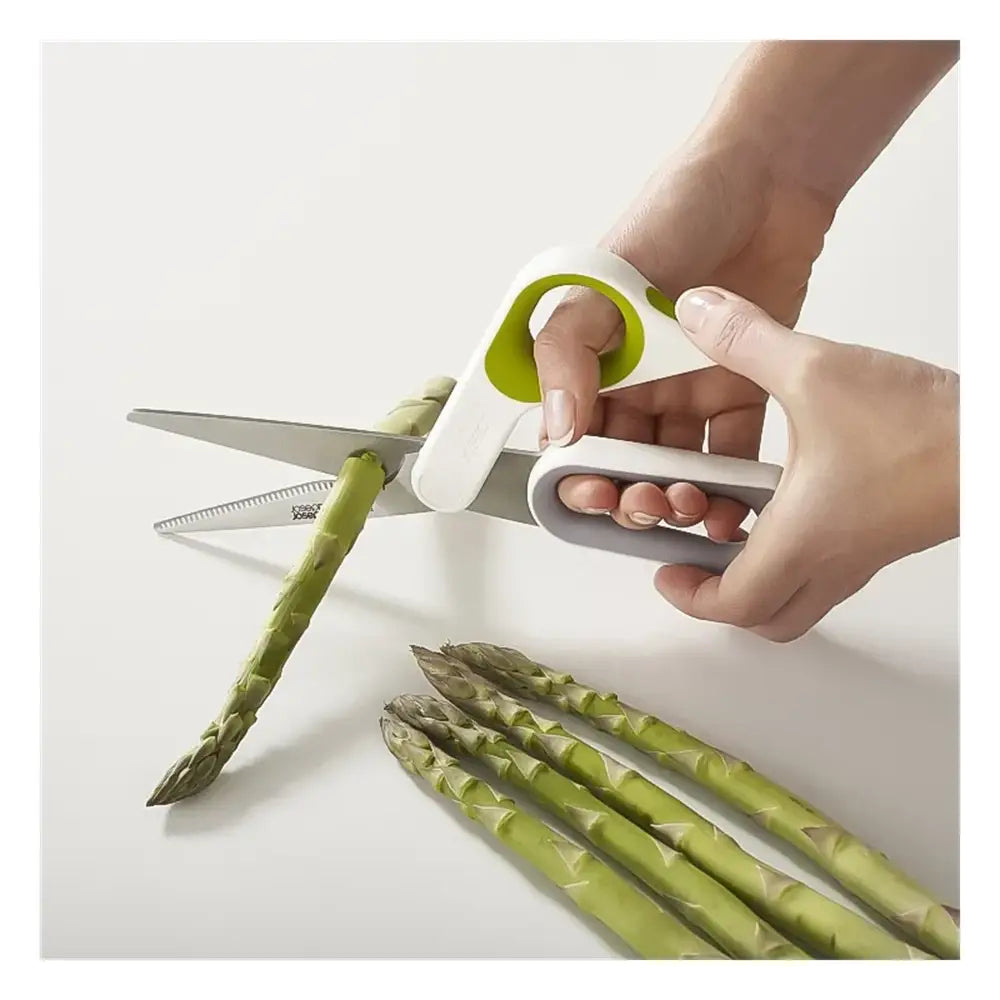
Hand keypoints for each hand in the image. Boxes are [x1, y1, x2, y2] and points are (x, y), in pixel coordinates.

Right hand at [534, 135, 834, 540]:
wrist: (766, 179)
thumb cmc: (675, 214)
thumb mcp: (601, 279)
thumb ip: (567, 351)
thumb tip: (557, 428)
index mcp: (595, 361)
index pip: (575, 436)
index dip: (580, 473)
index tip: (596, 493)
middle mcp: (638, 382)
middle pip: (626, 461)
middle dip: (633, 493)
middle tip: (650, 505)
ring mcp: (689, 388)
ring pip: (679, 464)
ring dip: (682, 494)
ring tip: (695, 506)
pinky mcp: (743, 387)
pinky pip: (734, 449)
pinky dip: (733, 480)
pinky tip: (734, 501)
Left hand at [654, 287, 958, 641]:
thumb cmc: (922, 428)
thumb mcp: (817, 370)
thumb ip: (747, 341)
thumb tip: (697, 312)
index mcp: (800, 538)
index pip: (732, 604)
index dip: (689, 596)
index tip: (664, 569)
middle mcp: (830, 559)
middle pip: (764, 616)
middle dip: (718, 597)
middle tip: (691, 558)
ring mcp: (861, 554)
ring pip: (797, 596)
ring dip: (756, 575)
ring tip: (727, 524)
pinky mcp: (882, 535)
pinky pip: (826, 566)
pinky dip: (792, 551)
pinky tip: (780, 496)